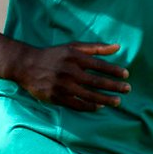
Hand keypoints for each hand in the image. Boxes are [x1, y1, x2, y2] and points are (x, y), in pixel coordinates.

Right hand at [4, 40, 129, 110]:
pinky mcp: (55, 96)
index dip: (114, 71)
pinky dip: (89, 106)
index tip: (126, 75)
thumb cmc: (53, 55)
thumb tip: (117, 46)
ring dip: (105, 99)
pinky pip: (76, 104)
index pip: (99, 65)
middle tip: (127, 89)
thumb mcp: (73, 46)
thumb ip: (95, 47)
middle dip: (114, 86)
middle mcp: (69, 71)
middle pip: (96, 81)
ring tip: (117, 102)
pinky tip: (99, 107)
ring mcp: (62, 85)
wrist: (26, 65)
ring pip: (88, 95)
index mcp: (74, 57)